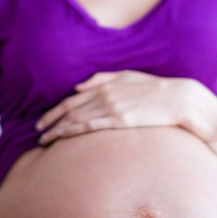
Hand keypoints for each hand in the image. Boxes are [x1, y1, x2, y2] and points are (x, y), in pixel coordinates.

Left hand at [37, 70, 195, 143]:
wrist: (179, 98)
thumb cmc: (155, 88)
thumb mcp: (128, 76)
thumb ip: (102, 79)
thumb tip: (78, 87)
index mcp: (105, 85)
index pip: (72, 100)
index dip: (54, 111)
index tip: (42, 121)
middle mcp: (105, 95)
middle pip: (69, 111)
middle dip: (50, 122)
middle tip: (37, 133)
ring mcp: (112, 108)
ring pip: (76, 120)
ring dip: (57, 131)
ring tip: (45, 141)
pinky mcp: (120, 121)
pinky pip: (90, 128)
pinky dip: (73, 133)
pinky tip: (63, 139)